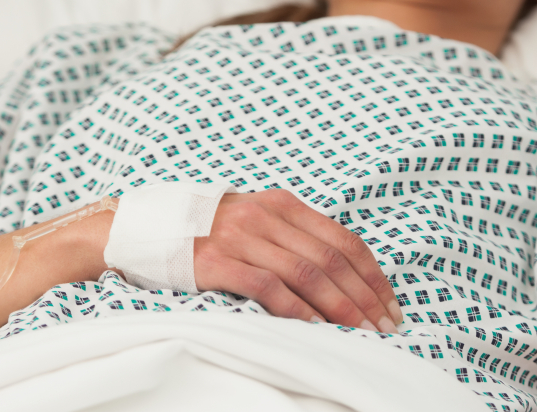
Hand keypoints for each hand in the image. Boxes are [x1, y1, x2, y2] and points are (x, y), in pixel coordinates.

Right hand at [193, 189, 402, 332]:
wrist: (145, 229)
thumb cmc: (209, 231)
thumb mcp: (257, 219)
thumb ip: (296, 237)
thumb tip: (346, 275)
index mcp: (283, 204)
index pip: (343, 240)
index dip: (373, 276)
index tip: (390, 305)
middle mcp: (265, 216)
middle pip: (331, 260)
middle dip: (364, 298)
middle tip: (384, 327)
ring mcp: (240, 237)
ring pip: (306, 274)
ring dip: (340, 308)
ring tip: (360, 333)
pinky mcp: (216, 262)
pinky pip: (267, 287)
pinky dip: (297, 310)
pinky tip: (314, 328)